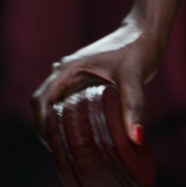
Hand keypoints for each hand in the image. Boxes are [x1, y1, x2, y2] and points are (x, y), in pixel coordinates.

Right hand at [30, 16, 160, 148]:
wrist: (145, 33)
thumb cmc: (137, 49)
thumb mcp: (134, 77)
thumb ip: (134, 105)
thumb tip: (137, 137)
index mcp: (68, 70)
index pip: (41, 100)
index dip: (40, 124)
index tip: (50, 145)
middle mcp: (67, 73)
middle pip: (45, 105)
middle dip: (48, 129)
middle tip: (62, 153)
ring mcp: (75, 77)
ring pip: (56, 104)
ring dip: (58, 124)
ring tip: (70, 148)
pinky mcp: (86, 81)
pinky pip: (70, 102)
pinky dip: (71, 119)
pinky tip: (84, 135)